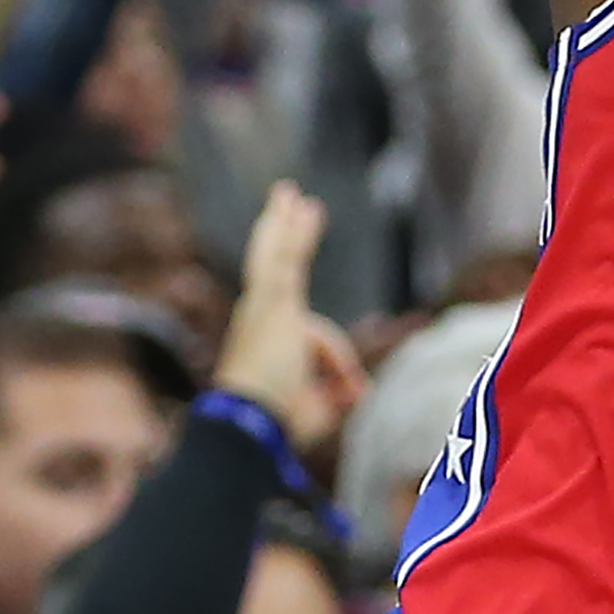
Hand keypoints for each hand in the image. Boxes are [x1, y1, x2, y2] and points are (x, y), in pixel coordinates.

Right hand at [213, 182, 368, 450]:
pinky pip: (282, 253)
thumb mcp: (321, 406)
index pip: (314, 334)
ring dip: (282, 222)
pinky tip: (290, 201)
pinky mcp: (272, 297)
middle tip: (292, 210)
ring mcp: (263, 304)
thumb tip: (360, 388)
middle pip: (274, 267)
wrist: (253, 417)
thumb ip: (339, 391)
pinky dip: (286, 228)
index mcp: (268, 341)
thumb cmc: (280, 420)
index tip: (355, 390)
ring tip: (288, 193)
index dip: (340, 364)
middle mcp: (259, 317)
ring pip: (274, 253)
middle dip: (285, 239)